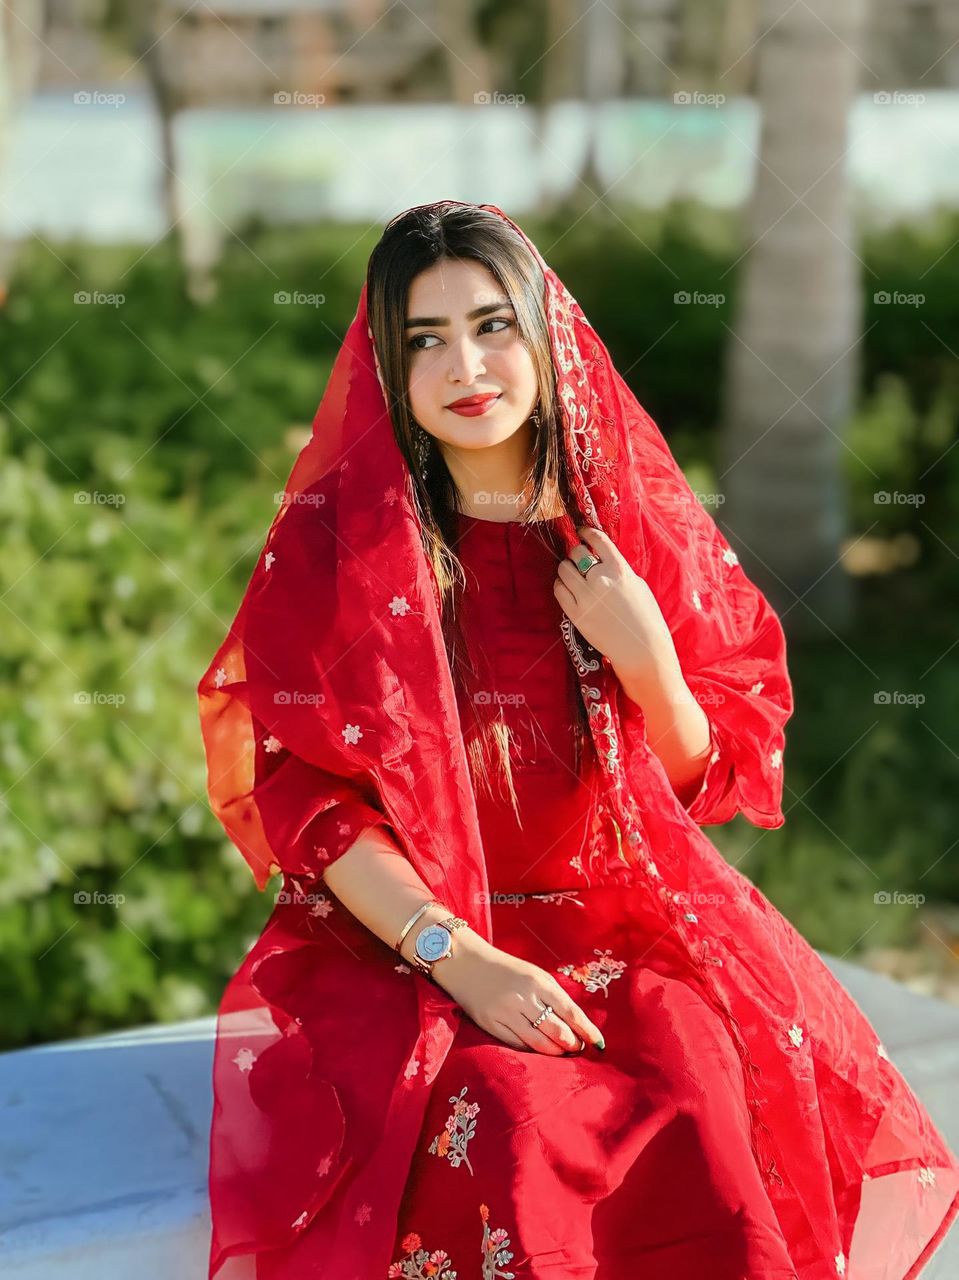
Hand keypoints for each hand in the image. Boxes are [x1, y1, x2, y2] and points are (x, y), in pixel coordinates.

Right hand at [433, 934, 604, 1055]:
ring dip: (556, 1052)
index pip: (571, 1012)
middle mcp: (523, 997)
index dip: (587, 1030)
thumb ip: (553, 996)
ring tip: (563, 1052)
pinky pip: (518, 1046)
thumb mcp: (534, 974)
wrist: (467, 963)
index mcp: (539, 981)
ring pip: (539, 1042)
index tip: (598, 1043)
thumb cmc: (507, 970)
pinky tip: (540, 1052)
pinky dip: (533, 1051)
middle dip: (573, 1044)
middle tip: (579, 1048)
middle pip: (557, 1031)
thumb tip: (577, 1024)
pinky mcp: (491, 1024)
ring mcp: (506, 1012)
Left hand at [554, 525, 680, 689]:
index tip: (582, 531)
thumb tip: (602, 561)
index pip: (597, 540)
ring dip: (567, 568)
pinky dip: (561, 585)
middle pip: (577, 553)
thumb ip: (619, 571)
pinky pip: (558, 590)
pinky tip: (567, 588)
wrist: (641, 649)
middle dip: (577, 553)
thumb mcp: (638, 586)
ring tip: (572, 574)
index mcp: (620, 570)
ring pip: (564, 569)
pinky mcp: (575, 613)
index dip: (586, 532)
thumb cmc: (646, 618)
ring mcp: (585, 597)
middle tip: (579, 558)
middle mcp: (600, 579)